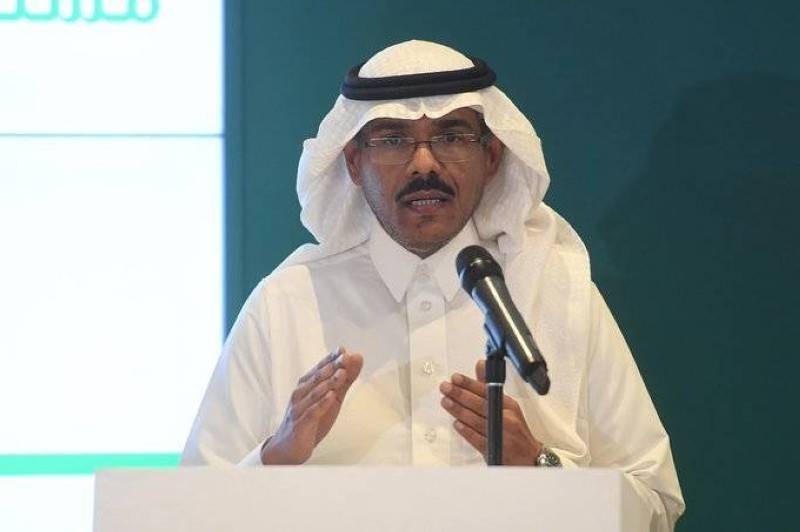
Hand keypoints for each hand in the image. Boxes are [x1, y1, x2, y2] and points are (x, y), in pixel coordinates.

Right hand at [261, 347, 362, 464]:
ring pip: (315, 393)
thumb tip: (356, 358)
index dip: (331, 359)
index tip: (343, 350)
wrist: (287, 449)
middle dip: (332, 366)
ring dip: (329, 382)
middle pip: (318, 378)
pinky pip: (312, 412)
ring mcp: (299, 409)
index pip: (320, 368)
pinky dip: (322, 403)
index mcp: (306, 386)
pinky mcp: (301, 424)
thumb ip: (344, 380)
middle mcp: (300, 394)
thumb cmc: (308, 421)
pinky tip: (331, 397)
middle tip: (345, 357)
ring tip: (342, 373)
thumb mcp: (331, 399)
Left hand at [439, 360, 542, 464]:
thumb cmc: (515, 430)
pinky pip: (477, 439)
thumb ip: (489, 387)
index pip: (487, 391)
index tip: (455, 378)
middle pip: (480, 404)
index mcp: (509, 405)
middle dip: (460, 394)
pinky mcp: (494, 450)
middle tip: (445, 387)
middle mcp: (506, 418)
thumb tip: (480, 365)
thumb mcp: (506, 406)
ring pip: (476, 421)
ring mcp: (500, 435)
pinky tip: (457, 424)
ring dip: (459, 411)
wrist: (529, 457)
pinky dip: (466, 431)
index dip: (470, 384)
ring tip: (446, 402)